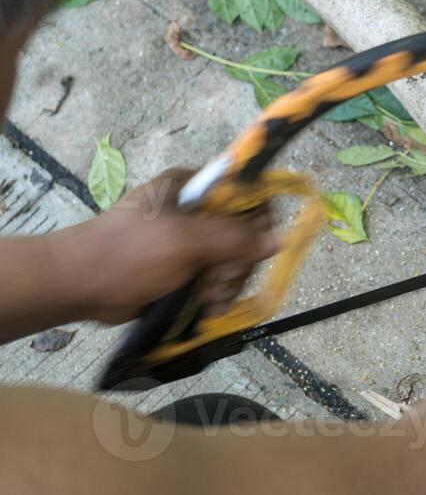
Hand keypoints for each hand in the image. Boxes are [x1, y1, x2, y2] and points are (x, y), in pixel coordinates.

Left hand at [56, 169, 278, 323]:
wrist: (77, 285)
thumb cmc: (126, 254)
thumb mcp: (183, 241)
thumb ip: (233, 238)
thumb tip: (279, 240)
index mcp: (192, 187)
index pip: (247, 193)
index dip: (258, 221)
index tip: (253, 249)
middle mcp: (195, 210)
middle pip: (245, 233)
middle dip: (237, 264)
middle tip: (218, 285)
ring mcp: (190, 240)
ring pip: (234, 260)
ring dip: (227, 284)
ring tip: (207, 301)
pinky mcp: (184, 267)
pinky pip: (217, 278)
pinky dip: (216, 294)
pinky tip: (206, 307)